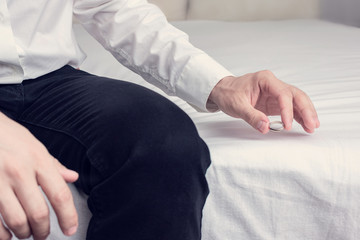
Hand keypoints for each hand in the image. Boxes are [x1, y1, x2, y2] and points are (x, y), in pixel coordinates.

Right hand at [0, 113, 78, 239]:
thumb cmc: (8, 136)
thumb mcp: (34, 145)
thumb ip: (53, 165)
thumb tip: (72, 177)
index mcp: (38, 160)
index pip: (60, 195)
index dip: (68, 216)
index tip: (70, 229)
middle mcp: (20, 171)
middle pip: (39, 213)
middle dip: (43, 231)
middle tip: (43, 234)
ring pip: (17, 221)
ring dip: (24, 233)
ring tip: (26, 233)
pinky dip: (2, 234)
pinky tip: (7, 233)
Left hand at [208, 70, 319, 133]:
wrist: (223, 91)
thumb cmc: (228, 94)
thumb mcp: (236, 105)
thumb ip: (251, 116)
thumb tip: (265, 127)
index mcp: (265, 79)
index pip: (282, 94)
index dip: (287, 110)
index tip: (287, 126)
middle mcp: (273, 84)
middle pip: (296, 95)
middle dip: (306, 110)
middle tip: (312, 125)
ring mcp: (276, 93)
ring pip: (297, 101)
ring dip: (306, 113)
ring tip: (312, 127)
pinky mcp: (275, 102)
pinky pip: (290, 108)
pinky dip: (298, 116)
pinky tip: (305, 125)